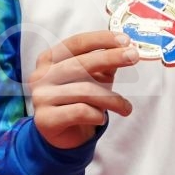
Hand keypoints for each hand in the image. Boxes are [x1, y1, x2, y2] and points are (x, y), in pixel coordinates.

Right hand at [30, 29, 139, 148]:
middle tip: (133, 57)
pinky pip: (80, 112)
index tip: (125, 40)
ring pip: (84, 91)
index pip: (76, 43)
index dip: (101, 39)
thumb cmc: (79, 100)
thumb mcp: (93, 78)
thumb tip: (126, 48)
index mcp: (50, 59)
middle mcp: (41, 76)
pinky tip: (102, 119)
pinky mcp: (45, 119)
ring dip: (111, 99)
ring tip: (125, 107)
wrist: (64, 135)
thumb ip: (104, 63)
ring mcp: (41, 97)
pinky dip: (97, 115)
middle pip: (80, 63)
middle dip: (110, 58)